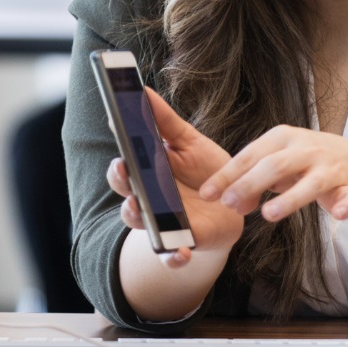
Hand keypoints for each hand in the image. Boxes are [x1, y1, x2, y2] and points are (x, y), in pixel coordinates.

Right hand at [107, 88, 242, 267]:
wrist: (233, 204)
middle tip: (125, 167)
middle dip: (121, 181)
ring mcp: (161, 222)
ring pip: (138, 222)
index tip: (114, 141)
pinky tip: (180, 253)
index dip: (117, 156)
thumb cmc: (205, 170)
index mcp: (146, 173)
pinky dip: (172, 257)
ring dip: (136, 215)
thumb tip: (142, 90)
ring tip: (139, 206)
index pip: (123, 166)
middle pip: (124, 192)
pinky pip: (170, 255)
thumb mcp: (188, 142)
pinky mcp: (181, 243)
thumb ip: (165, 121)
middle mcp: (147, 199)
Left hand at [198, 126, 347, 222]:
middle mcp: (307, 148)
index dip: (227, 175)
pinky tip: (340, 214)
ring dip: (291, 198)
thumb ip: (253, 183)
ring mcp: (331, 166)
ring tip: (269, 214)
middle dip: (250, 184)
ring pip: (311, 182)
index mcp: (283, 138)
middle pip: (275, 165)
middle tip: (228, 204)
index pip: (249, 155)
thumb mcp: (279, 168)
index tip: (206, 194)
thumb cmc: (310, 163)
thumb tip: (231, 204)